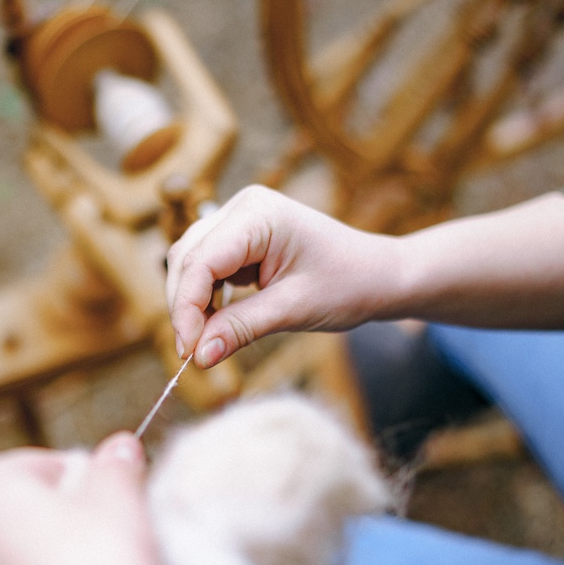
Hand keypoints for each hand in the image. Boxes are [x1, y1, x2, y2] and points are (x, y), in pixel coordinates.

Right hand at [166, 185, 397, 366]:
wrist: (378, 275)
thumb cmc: (347, 284)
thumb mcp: (293, 310)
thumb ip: (241, 328)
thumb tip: (198, 356)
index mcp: (258, 214)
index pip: (200, 261)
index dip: (186, 308)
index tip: (188, 352)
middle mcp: (242, 208)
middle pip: (186, 258)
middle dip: (185, 308)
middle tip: (192, 354)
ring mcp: (239, 220)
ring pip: (190, 263)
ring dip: (192, 304)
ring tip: (205, 342)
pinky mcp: (240, 239)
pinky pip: (206, 268)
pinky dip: (205, 299)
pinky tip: (218, 324)